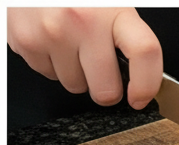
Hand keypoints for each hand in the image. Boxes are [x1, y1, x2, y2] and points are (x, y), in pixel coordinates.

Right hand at [7, 7, 161, 108]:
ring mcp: (52, 32)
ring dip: (75, 73)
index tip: (140, 97)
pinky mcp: (26, 40)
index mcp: (112, 9)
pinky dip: (51, 63)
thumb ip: (126, 35)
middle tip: (100, 69)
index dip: (147, 84)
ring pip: (75, 86)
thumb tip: (143, 76)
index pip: (144, 52)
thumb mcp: (108, 4)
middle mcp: (82, 20)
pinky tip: (50, 39)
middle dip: (105, 87)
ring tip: (69, 43)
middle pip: (106, 90)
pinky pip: (48, 75)